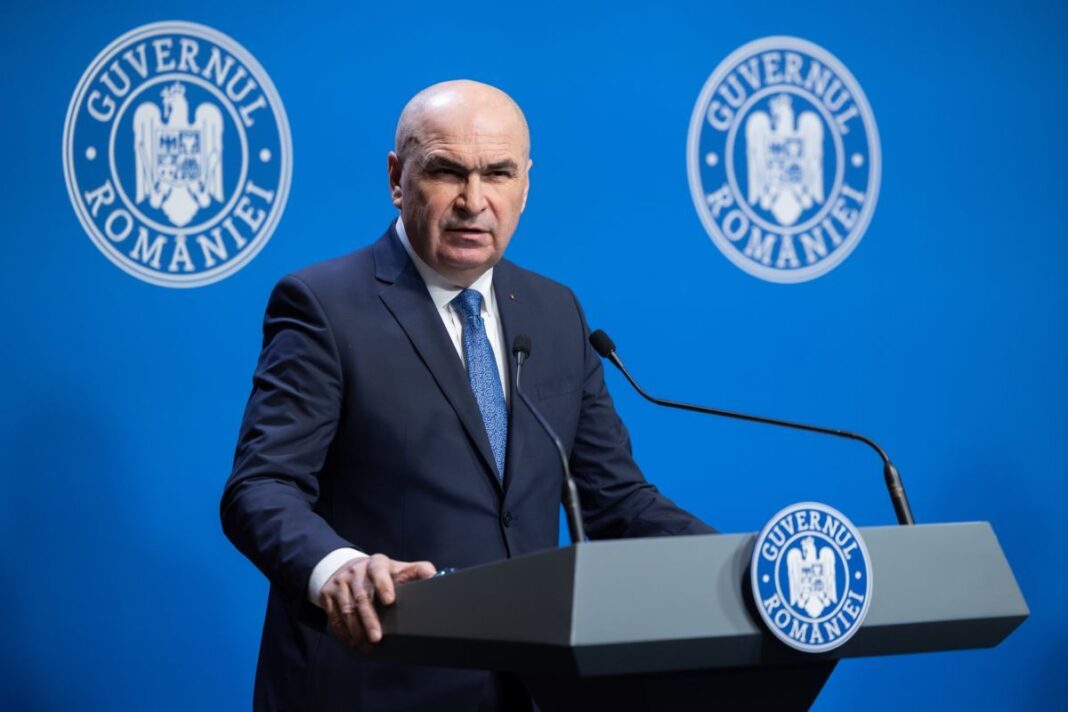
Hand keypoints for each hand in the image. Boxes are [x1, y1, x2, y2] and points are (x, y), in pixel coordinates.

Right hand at [319, 554, 435, 649]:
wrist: (347, 568)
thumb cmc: (381, 574)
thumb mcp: (399, 569)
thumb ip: (418, 571)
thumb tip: (437, 578)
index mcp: (376, 563)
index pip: (379, 571)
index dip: (383, 585)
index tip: (390, 601)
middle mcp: (356, 571)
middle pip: (362, 597)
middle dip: (369, 619)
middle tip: (377, 638)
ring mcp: (340, 583)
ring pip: (347, 609)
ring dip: (356, 630)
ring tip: (367, 646)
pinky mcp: (327, 595)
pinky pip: (334, 616)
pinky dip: (343, 632)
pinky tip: (353, 642)